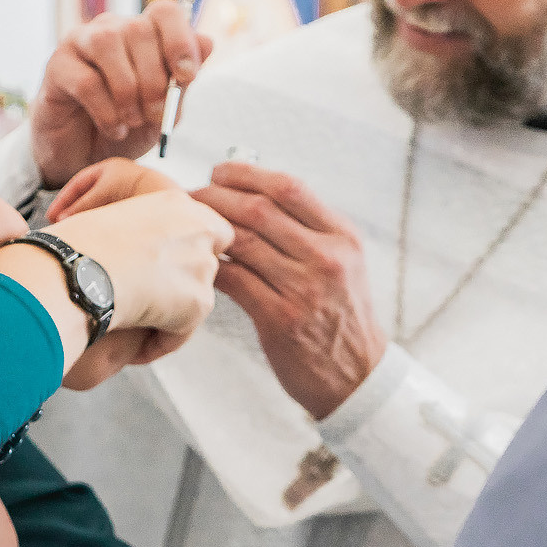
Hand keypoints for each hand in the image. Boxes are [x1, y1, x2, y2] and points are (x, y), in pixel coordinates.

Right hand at [31, 0, 213, 188]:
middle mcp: (110, 29)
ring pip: (108, 44)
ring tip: (133, 121)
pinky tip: (115, 128)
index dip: (180, 40)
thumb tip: (207, 41)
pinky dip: (107, 111)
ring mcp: (80, 43)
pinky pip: (86, 80)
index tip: (187, 77)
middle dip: (154, 79)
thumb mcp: (165, 109)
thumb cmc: (126, 127)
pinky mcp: (56, 67)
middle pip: (138, 29)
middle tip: (157, 115)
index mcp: (142, 33)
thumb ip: (182, 79)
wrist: (85, 157)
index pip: (165, 11)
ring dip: (128, 90)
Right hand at [45, 157, 180, 221]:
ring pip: (99, 207)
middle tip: (61, 226)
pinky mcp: (134, 207)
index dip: (63, 200)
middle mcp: (117, 179)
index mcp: (108, 169)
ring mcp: (126, 193)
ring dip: (86, 219)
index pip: (78, 184)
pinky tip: (96, 234)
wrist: (162, 195)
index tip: (52, 215)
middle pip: (87, 197)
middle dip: (73, 212)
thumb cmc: (134, 189)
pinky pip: (111, 215)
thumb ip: (80, 207)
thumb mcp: (100, 195)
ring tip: (76, 232)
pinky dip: (100, 223)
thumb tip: (62, 221)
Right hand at [49, 188, 232, 370]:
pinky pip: (180, 332)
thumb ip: (144, 235)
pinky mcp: (198, 301)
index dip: (189, 253)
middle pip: (204, 266)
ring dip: (168, 316)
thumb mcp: (115, 223)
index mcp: (176, 202)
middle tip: (148, 301)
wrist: (77, 270)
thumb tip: (148, 260)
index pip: (209, 230)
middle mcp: (199, 230)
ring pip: (194, 301)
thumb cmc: (77, 249)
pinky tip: (133, 349)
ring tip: (132, 327)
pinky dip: (158, 343)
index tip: (165, 269)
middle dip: (180, 286)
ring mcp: (202, 266)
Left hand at [191, 163, 386, 420]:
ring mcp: (304, 289)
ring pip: (244, 243)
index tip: (220, 172)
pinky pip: (235, 281)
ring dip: (209, 229)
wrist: (356, 374)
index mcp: (342, 236)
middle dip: (218, 196)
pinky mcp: (281, 319)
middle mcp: (327, 257)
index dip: (247, 173)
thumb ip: (308, 229)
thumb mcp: (343, 261)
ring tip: (189, 226)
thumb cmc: (340, 313)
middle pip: (261, 210)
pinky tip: (200, 262)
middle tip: (193, 195)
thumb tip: (256, 193)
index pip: (290, 187)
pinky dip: (213, 267)